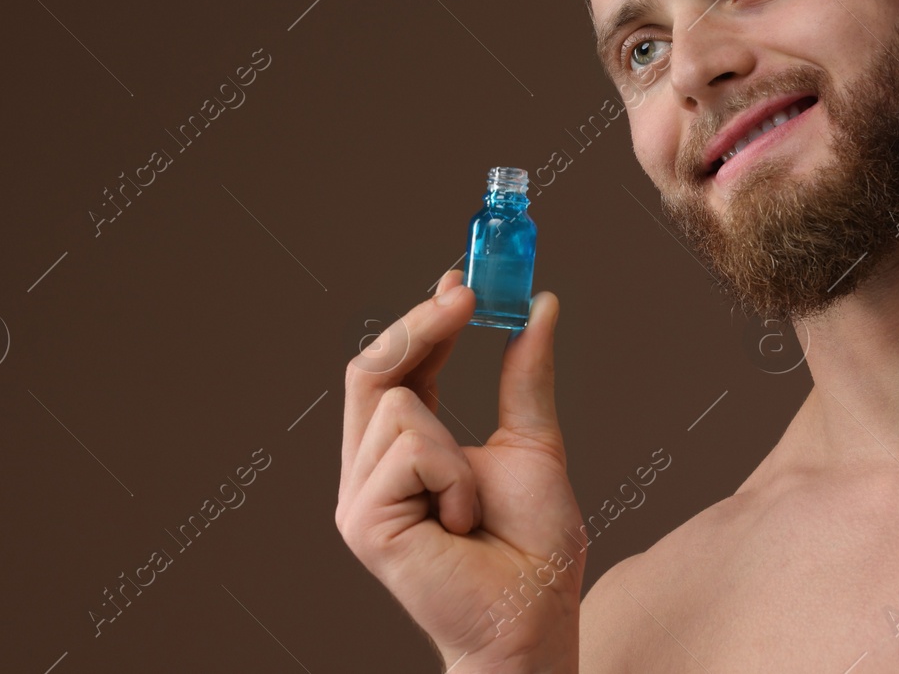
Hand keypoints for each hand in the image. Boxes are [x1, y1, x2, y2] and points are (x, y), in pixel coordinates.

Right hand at [337, 271, 582, 671]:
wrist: (534, 617)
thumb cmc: (534, 549)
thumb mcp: (534, 440)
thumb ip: (525, 375)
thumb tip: (539, 306)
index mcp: (404, 451)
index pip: (398, 368)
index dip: (422, 319)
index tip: (460, 282)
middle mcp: (371, 470)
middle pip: (370, 368)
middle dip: (419, 324)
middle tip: (465, 296)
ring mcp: (359, 496)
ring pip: (399, 403)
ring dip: (459, 447)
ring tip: (474, 504)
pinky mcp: (361, 520)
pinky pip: (411, 449)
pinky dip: (454, 477)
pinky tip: (462, 522)